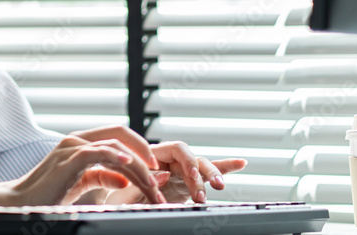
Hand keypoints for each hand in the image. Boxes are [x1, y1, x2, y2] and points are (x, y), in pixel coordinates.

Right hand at [0, 126, 169, 206]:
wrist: (21, 201)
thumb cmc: (47, 194)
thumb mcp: (81, 184)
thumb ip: (102, 176)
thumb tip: (125, 177)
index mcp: (80, 144)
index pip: (116, 137)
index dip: (139, 150)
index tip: (154, 171)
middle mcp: (76, 140)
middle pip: (119, 133)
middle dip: (144, 153)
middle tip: (159, 177)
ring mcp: (71, 147)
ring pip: (114, 146)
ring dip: (137, 165)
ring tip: (151, 184)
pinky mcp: (68, 159)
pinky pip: (98, 152)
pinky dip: (117, 157)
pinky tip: (130, 166)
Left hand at [103, 142, 246, 204]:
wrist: (115, 207)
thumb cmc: (117, 196)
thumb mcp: (124, 189)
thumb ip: (142, 181)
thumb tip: (163, 175)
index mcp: (153, 155)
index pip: (175, 149)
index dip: (184, 159)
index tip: (186, 174)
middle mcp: (170, 161)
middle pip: (192, 158)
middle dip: (200, 172)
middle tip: (204, 187)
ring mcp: (181, 172)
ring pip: (202, 168)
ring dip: (212, 176)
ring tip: (219, 187)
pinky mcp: (188, 185)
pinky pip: (209, 174)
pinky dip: (225, 168)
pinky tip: (241, 163)